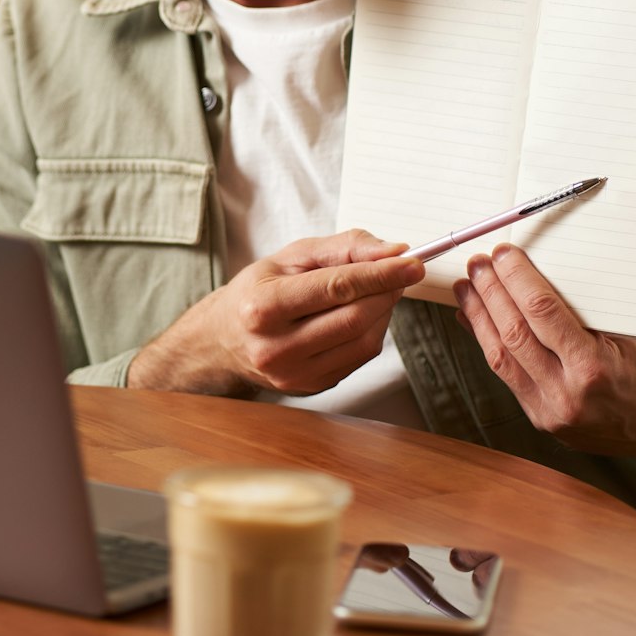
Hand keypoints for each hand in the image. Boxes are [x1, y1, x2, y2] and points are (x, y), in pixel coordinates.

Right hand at [129, 230, 422, 396]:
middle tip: (404, 270)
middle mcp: (276, 347)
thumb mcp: (291, 257)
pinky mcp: (311, 387)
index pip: (336, 288)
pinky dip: (373, 331)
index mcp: (264, 307)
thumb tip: (394, 252)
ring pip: (364, 341)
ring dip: (385, 312)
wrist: (222, 341)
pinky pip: (359, 358)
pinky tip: (364, 314)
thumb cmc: (258, 291)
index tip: (413, 262)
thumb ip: (344, 248)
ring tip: (382, 289)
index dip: (381, 274)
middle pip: (355, 317)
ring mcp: (294, 374)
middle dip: (388, 291)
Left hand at [454, 245, 635, 455]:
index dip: (516, 278)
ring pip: (501, 358)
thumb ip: (581, 314)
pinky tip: (476, 323)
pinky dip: (489, 345)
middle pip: (513, 333)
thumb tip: (536, 277)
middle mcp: (566, 396)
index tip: (504, 254)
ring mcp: (551, 414)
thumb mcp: (629, 335)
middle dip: (490, 293)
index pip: (542, 312)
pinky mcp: (543, 421)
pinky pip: (508, 376)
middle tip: (479, 264)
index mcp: (593, 369)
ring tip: (467, 289)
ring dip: (479, 318)